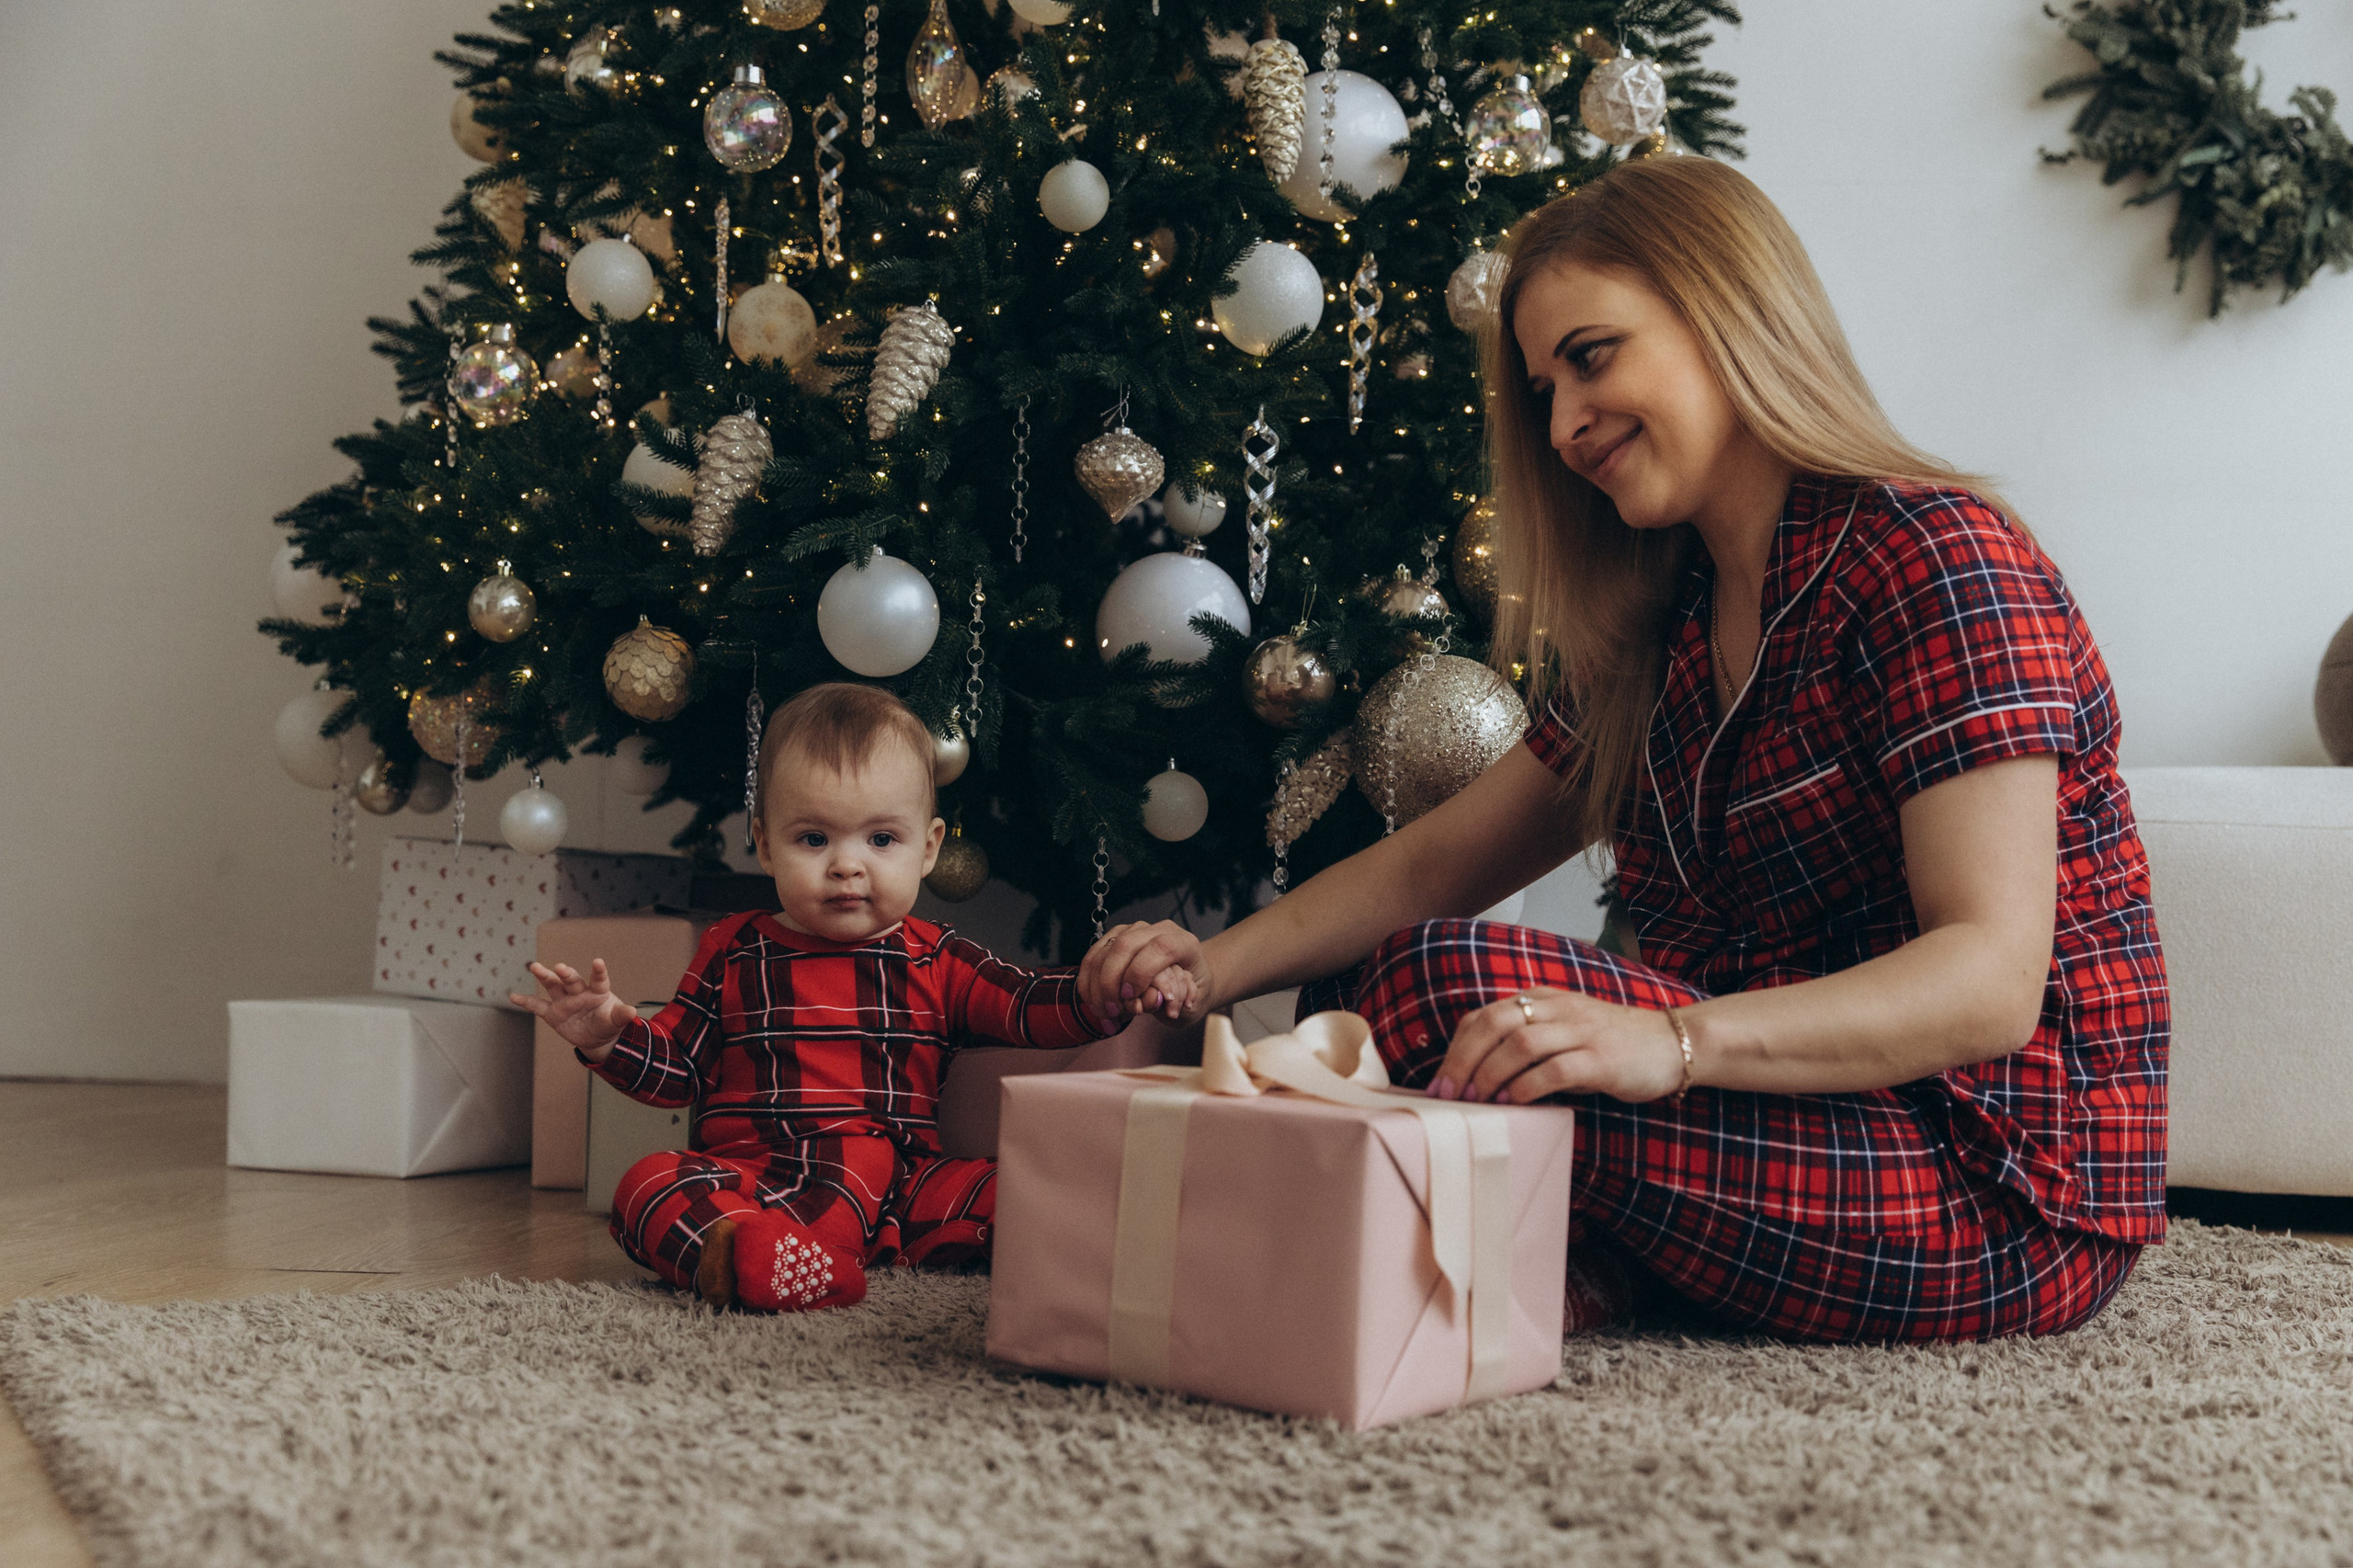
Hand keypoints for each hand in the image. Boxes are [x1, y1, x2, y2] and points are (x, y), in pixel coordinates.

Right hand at [509, 959, 638, 1062]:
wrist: (596, 1036)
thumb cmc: (608, 1023)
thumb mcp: (616, 1021)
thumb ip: (622, 1015)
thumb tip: (633, 1011)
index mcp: (598, 992)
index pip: (599, 980)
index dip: (598, 971)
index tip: (597, 961)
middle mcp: (579, 992)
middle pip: (572, 981)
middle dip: (566, 974)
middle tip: (560, 967)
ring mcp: (564, 1001)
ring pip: (553, 986)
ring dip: (544, 976)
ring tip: (534, 966)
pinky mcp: (552, 1013)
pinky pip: (538, 1006)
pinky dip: (526, 1002)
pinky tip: (513, 997)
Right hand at [1077, 920, 1212, 1027]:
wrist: (1189, 978)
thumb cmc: (1193, 991)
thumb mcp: (1192, 1001)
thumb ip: (1174, 1000)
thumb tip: (1147, 1001)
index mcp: (1183, 942)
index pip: (1161, 948)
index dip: (1141, 973)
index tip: (1132, 999)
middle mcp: (1157, 930)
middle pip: (1124, 946)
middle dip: (1111, 983)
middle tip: (1113, 1012)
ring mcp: (1133, 931)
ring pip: (1103, 953)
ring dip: (1097, 989)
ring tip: (1105, 1016)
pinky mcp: (1113, 939)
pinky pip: (1091, 959)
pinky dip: (1089, 984)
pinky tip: (1095, 1005)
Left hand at [1431, 988, 1688, 1104]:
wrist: (1673, 1044)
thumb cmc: (1612, 1046)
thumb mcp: (1565, 1034)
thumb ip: (1529, 1044)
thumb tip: (1478, 1077)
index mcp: (1543, 1000)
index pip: (1485, 1015)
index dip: (1457, 1047)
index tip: (1440, 1081)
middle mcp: (1558, 1009)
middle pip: (1494, 1024)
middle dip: (1464, 1060)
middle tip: (1448, 1094)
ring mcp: (1581, 1031)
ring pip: (1520, 1044)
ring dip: (1490, 1074)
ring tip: (1476, 1100)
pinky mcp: (1602, 1058)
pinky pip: (1555, 1069)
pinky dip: (1527, 1087)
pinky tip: (1514, 1102)